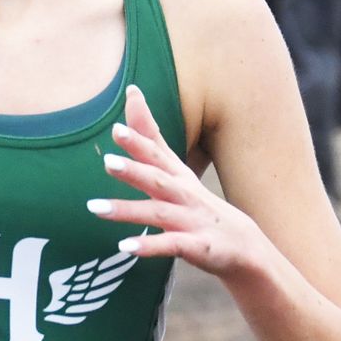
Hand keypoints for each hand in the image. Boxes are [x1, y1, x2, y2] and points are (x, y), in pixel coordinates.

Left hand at [87, 84, 263, 276]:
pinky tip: (125, 247)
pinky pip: (171, 246)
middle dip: (133, 170)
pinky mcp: (197, 247)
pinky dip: (149, 246)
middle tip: (106, 162)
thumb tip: (132, 93)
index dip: (139, 141)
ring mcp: (192, 220)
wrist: (244, 246)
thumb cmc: (199, 204)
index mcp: (178, 176)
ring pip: (158, 213)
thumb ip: (152, 139)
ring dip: (128, 210)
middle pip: (158, 179)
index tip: (116, 128)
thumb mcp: (177, 172)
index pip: (158, 153)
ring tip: (95, 208)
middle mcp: (185, 194)